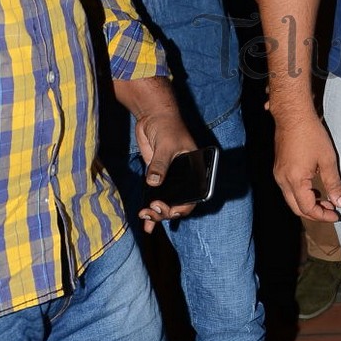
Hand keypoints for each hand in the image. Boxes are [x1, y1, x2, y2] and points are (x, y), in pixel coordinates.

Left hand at [133, 101, 200, 231]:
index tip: (170, 210)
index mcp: (195, 170)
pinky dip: (150, 210)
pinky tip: (145, 223)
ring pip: (166, 203)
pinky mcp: (157, 177)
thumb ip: (160, 165)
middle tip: (152, 210)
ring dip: (156, 214)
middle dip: (165, 211)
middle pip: (179, 203)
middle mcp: (185, 177)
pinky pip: (156, 196)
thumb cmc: (168, 126)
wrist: (153, 117)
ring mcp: (170, 178)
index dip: (184, 207)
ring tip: (144, 216)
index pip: (194, 195)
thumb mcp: (167, 145)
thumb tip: (154, 183)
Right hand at [273, 111, 340, 222]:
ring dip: (307, 203)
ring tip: (326, 200)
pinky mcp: (278, 168)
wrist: (293, 114)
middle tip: (331, 211)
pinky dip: (301, 194)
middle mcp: (282, 180)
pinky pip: (288, 188)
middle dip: (314, 213)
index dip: (322, 216)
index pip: (307, 208)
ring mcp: (278, 174)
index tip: (336, 215)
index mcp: (295, 181)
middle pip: (296, 207)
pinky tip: (314, 187)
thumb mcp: (327, 160)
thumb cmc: (311, 134)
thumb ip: (334, 183)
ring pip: (291, 199)